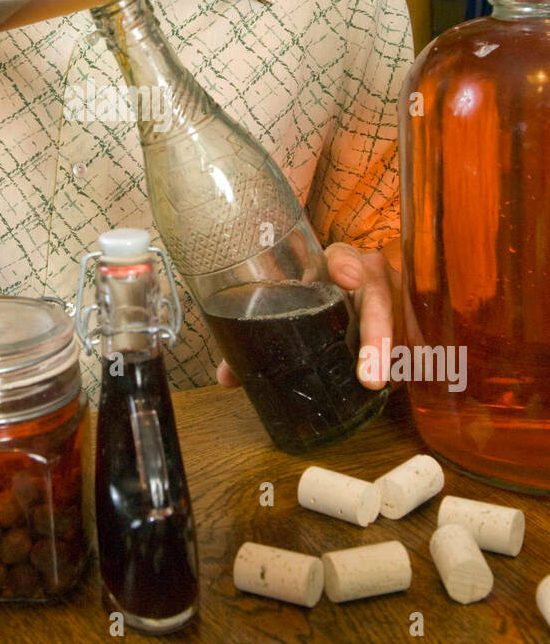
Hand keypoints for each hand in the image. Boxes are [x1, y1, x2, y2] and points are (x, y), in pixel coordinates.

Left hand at [216, 241, 404, 391]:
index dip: (344, 265)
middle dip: (378, 334)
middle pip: (380, 297)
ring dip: (395, 356)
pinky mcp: (411, 319)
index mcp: (333, 267)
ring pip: (401, 322)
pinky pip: (416, 339)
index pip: (342, 257)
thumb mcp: (294, 305)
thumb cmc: (317, 297)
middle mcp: (369, 277)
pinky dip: (412, 362)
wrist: (359, 288)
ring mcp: (394, 297)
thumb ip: (260, 336)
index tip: (347, 278)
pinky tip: (407, 383)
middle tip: (371, 377)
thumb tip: (226, 377)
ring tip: (387, 386)